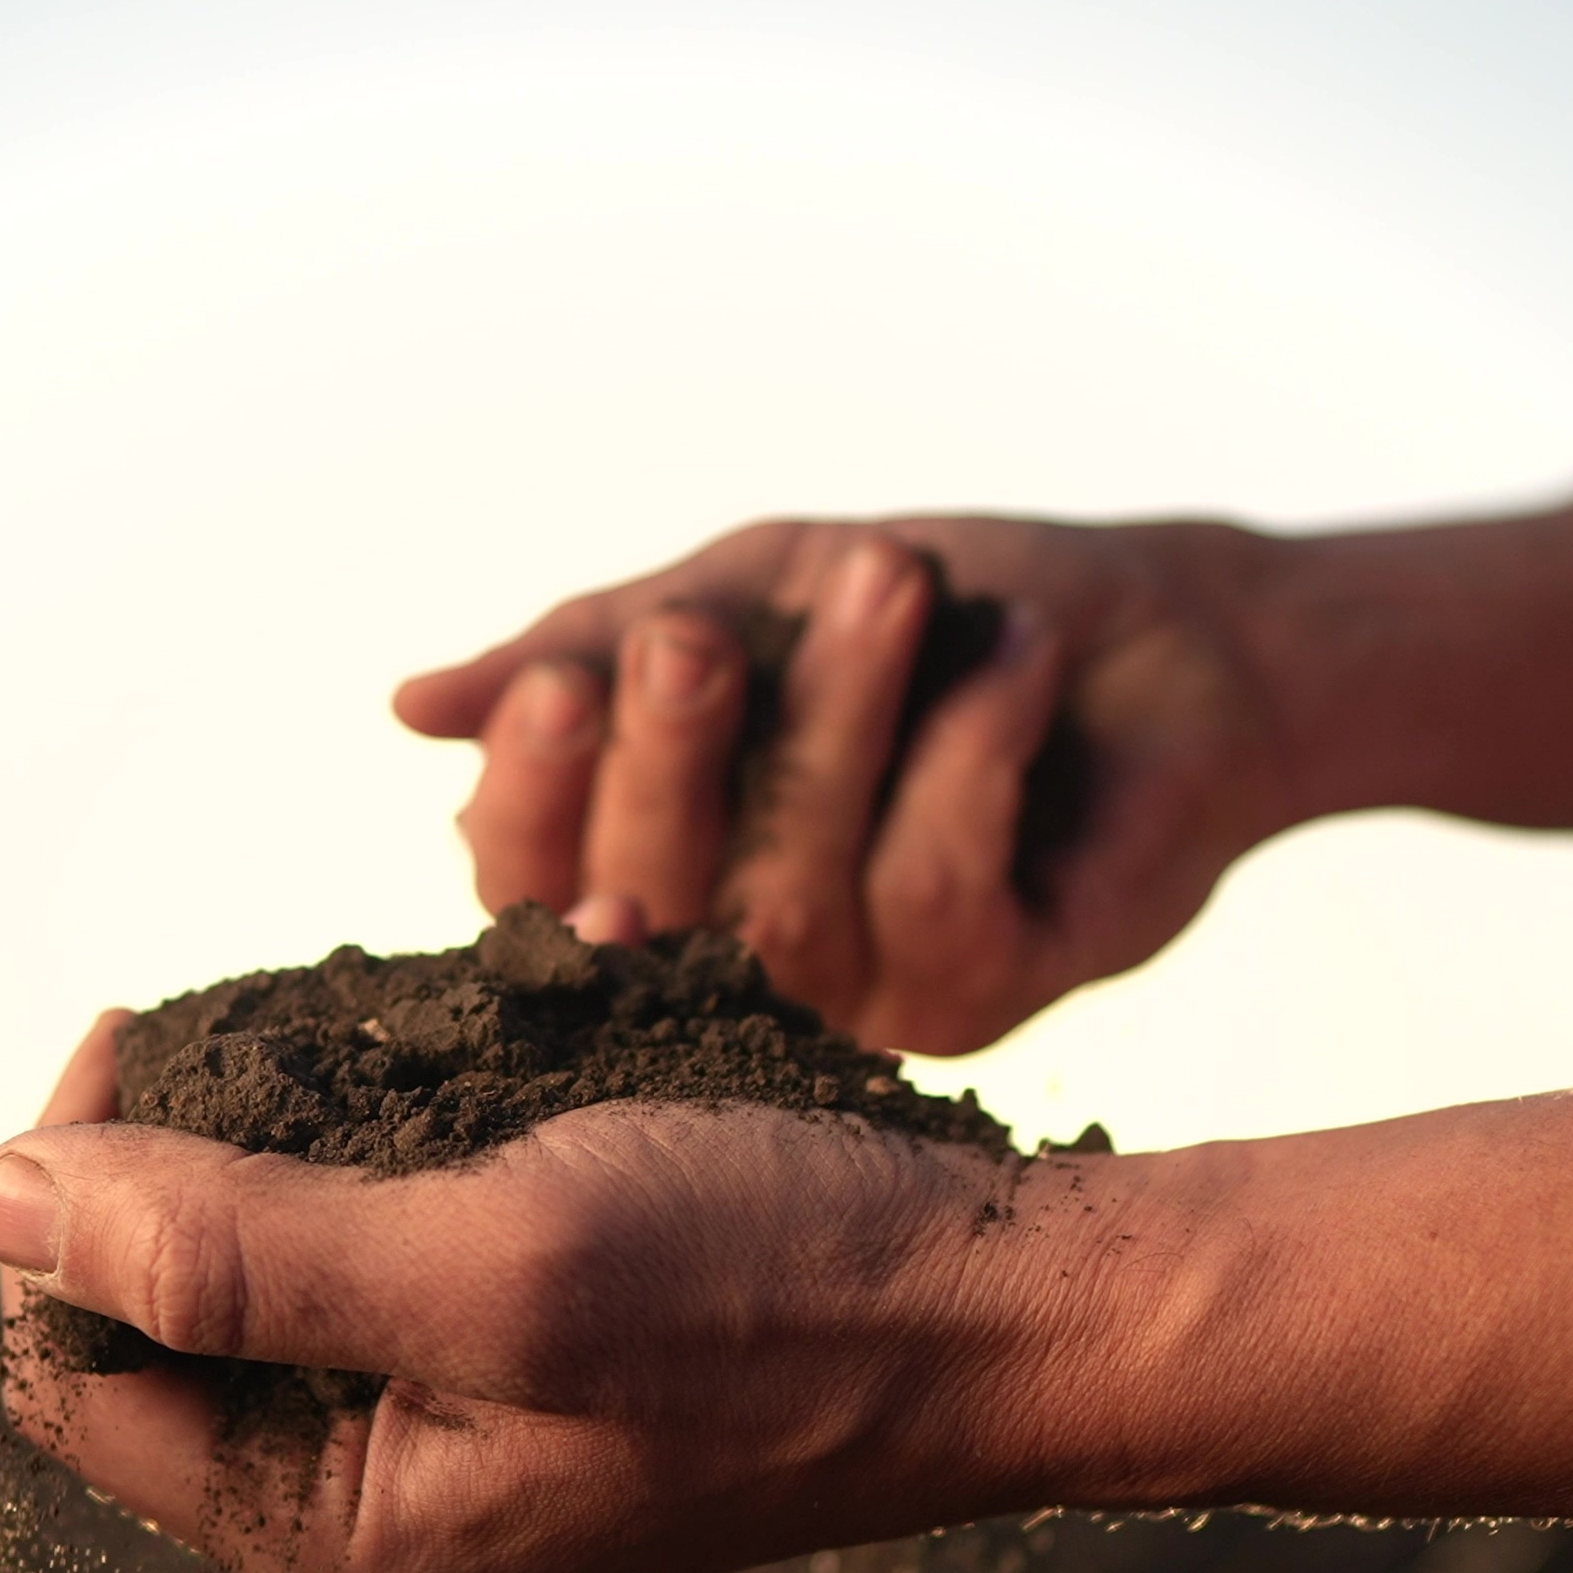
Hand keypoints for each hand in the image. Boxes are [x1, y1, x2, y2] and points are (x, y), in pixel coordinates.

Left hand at [0, 1013, 1142, 1572]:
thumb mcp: (490, 1264)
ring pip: (275, 1254)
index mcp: (335, 1538)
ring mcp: (457, 1429)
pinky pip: (393, 1231)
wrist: (1014, 1312)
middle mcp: (376, 1504)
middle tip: (259, 1010)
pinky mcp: (531, 1352)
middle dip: (181, 1146)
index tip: (138, 1028)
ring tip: (372, 1015)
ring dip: (294, 1118)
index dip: (59, 1194)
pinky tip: (469, 1044)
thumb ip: (231, 1248)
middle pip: (159, 1311)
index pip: (69, 1365)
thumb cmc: (778, 1297)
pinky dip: (400, 1124)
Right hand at [394, 518, 1294, 1053]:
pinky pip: (933, 890)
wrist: (1162, 631)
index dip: (534, 799)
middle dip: (668, 763)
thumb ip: (593, 648)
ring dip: (841, 715)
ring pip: (794, 896)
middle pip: (651, 901)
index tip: (564, 688)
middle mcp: (733, 960)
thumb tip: (411, 708)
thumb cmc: (930, 609)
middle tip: (699, 641)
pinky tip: (1014, 653)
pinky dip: (971, 747)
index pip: (533, 875)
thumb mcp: (748, 594)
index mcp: (648, 866)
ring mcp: (857, 996)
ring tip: (896, 577)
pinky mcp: (982, 995)